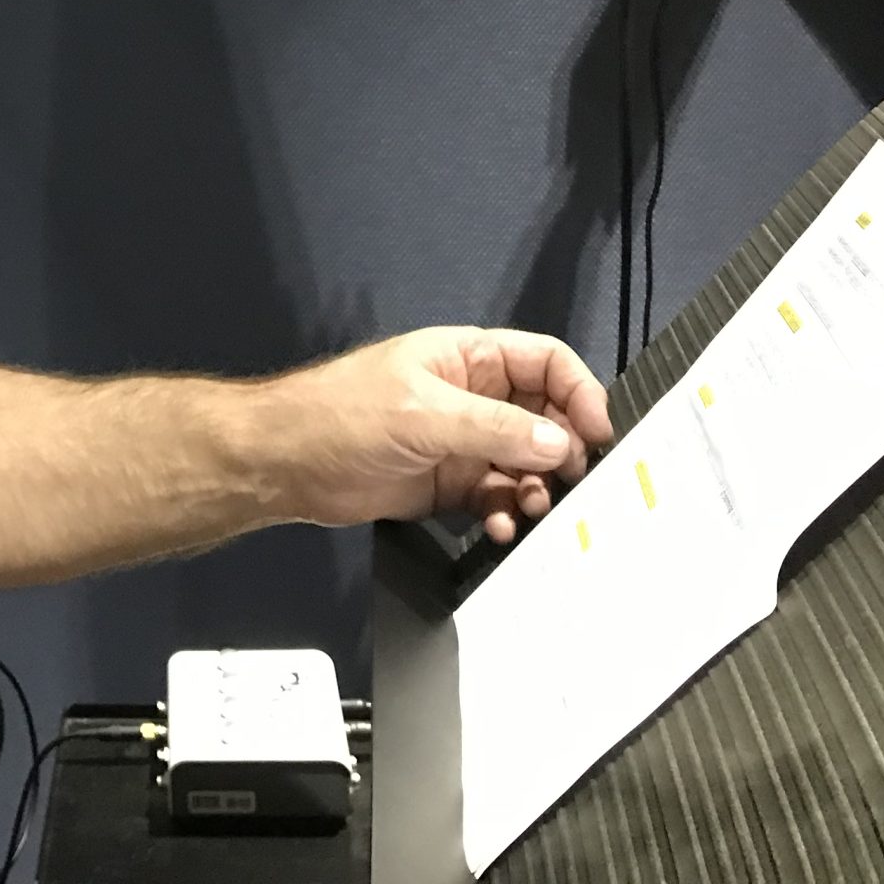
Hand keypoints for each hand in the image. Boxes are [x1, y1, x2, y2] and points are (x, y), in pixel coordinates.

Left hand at [266, 327, 614, 541]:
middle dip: (564, 448)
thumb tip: (559, 442)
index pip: (545, 361)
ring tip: (531, 506)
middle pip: (546, 416)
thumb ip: (494, 428)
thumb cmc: (342, 415)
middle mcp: (473, 398)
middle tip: (568, 480)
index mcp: (468, 358)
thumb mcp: (423, 413)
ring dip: (538, 487)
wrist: (286, 464)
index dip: (578, 391)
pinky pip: (499, 498)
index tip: (597, 431)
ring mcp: (463, 443)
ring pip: (527, 463)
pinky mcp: (451, 485)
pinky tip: (500, 526)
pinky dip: (508, 513)